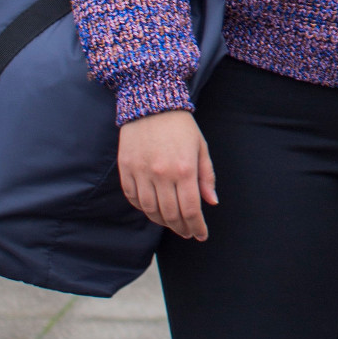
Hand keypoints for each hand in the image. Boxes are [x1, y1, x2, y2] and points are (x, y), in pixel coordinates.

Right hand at [116, 107, 216, 241]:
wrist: (151, 103)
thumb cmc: (181, 126)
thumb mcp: (201, 148)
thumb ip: (206, 176)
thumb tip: (211, 203)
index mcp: (184, 170)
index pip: (191, 210)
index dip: (197, 227)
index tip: (200, 234)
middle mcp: (162, 175)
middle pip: (171, 214)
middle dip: (182, 228)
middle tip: (188, 232)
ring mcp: (142, 173)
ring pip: (150, 210)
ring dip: (162, 222)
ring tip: (172, 223)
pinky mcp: (126, 169)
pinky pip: (133, 198)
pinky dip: (143, 208)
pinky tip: (153, 209)